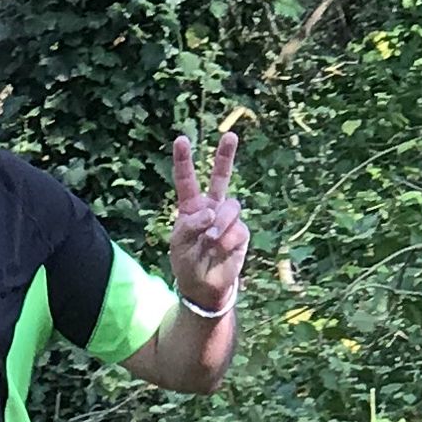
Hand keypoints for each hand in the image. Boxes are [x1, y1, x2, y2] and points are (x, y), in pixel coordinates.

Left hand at [166, 129, 246, 314]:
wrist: (205, 286)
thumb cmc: (187, 263)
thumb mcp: (179, 243)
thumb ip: (192, 224)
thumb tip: (213, 211)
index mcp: (191, 206)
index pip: (187, 179)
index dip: (184, 160)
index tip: (181, 139)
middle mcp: (212, 207)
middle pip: (221, 177)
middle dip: (226, 155)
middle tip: (230, 135)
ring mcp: (228, 219)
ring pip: (231, 207)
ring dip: (220, 223)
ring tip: (210, 241)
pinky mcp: (241, 233)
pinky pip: (238, 229)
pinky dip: (227, 241)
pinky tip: (220, 251)